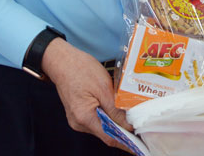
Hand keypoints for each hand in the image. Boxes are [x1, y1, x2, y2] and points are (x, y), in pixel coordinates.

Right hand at [41, 37, 133, 152]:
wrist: (62, 61)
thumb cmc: (81, 69)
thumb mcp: (103, 87)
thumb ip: (115, 109)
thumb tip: (128, 125)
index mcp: (84, 117)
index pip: (109, 138)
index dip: (126, 142)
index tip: (139, 143)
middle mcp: (79, 123)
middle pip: (106, 133)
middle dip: (123, 131)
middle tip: (141, 126)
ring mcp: (77, 119)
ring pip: (102, 126)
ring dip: (116, 122)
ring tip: (132, 116)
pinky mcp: (78, 113)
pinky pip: (96, 119)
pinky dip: (108, 116)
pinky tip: (117, 109)